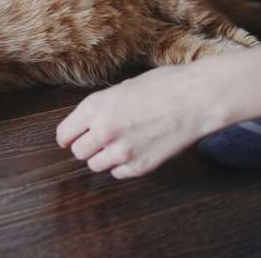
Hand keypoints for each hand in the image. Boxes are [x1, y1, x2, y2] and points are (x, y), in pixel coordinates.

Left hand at [55, 43, 260, 178]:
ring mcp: (122, 152)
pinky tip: (133, 152)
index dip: (67, 136)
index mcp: (94, 107)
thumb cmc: (163, 86)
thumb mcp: (121, 88)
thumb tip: (89, 121)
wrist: (195, 99)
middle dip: (85, 147)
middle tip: (97, 141)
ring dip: (102, 157)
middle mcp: (103, 132)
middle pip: (78, 152)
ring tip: (117, 145)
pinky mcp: (140, 167)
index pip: (64, 134)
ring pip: (95, 165)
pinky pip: (118, 174)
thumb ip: (101, 107)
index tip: (70, 138)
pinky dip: (122, 166)